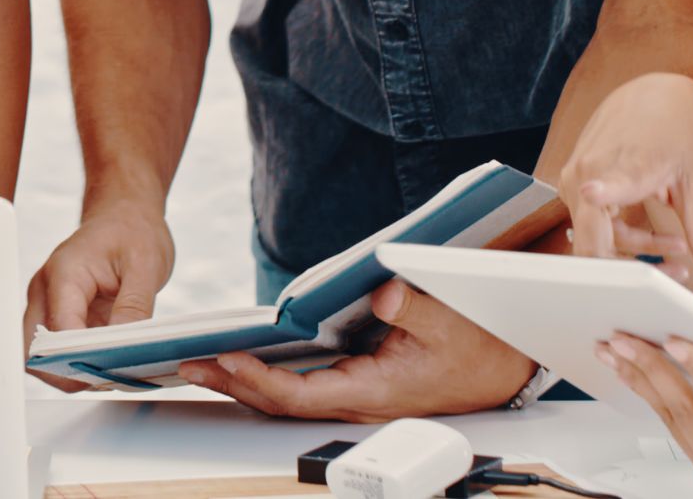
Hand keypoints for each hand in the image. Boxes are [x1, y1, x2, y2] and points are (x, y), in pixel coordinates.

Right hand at [22, 201, 174, 388]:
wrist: (125, 212)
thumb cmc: (132, 229)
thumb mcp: (146, 264)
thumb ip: (133, 308)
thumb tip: (121, 349)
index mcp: (64, 273)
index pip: (58, 330)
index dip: (79, 358)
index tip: (107, 371)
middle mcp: (46, 289)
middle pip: (34, 350)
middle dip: (64, 373)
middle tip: (104, 380)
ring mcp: (48, 303)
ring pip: (40, 355)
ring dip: (69, 371)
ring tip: (108, 373)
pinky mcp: (59, 314)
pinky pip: (57, 349)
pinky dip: (76, 363)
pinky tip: (105, 364)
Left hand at [175, 280, 531, 421]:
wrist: (505, 364)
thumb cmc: (481, 345)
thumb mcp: (453, 320)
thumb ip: (416, 305)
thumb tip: (383, 292)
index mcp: (374, 391)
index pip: (301, 395)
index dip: (259, 380)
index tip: (227, 358)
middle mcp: (357, 397)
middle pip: (280, 399)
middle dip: (232, 382)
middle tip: (187, 362)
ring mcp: (354, 391)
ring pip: (287, 394)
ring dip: (243, 379)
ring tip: (202, 359)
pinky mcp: (356, 379)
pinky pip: (302, 382)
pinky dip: (268, 371)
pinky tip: (247, 354)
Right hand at [561, 71, 692, 280]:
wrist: (652, 96)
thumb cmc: (675, 134)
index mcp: (624, 164)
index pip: (605, 183)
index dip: (601, 192)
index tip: (595, 192)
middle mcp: (589, 171)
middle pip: (593, 242)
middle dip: (632, 269)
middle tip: (677, 273)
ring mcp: (575, 178)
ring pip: (594, 238)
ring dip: (633, 252)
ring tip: (677, 249)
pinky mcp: (573, 183)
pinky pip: (591, 224)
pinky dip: (621, 236)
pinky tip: (654, 235)